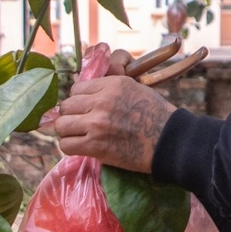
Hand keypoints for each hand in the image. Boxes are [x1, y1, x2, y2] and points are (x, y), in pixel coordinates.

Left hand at [41, 74, 175, 171]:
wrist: (168, 141)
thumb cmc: (156, 115)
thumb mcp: (134, 89)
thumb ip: (109, 89)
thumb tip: (84, 94)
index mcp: (112, 84)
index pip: (77, 88)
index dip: (78, 99)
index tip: (84, 108)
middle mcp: (102, 101)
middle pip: (66, 106)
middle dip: (70, 115)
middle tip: (78, 123)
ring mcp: (97, 124)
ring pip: (61, 125)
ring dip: (67, 131)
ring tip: (76, 135)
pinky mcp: (96, 146)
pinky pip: (66, 145)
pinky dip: (70, 146)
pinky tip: (80, 146)